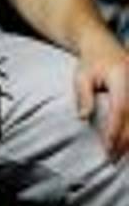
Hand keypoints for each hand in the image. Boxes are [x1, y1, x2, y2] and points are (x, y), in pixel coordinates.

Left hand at [75, 37, 128, 157]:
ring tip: (121, 156)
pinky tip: (127, 144)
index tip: (108, 147)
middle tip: (112, 158)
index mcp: (122, 77)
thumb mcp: (81, 76)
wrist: (104, 46)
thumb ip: (84, 96)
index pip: (121, 108)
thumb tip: (84, 118)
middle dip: (125, 140)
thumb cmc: (90, 62)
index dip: (115, 130)